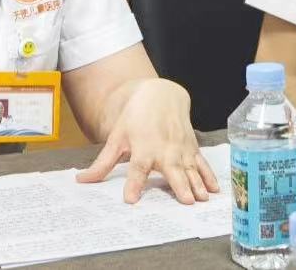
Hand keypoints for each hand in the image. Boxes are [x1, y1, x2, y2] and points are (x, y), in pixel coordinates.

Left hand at [75, 79, 219, 203]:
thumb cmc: (136, 118)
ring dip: (197, 184)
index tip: (131, 199)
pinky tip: (214, 189)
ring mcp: (180, 149)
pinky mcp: (192, 148)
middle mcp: (164, 150)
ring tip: (201, 199)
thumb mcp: (117, 137)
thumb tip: (82, 181)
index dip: (134, 183)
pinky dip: (208, 175)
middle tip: (186, 201)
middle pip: (172, 169)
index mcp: (143, 148)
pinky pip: (201, 164)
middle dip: (180, 185)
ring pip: (190, 169)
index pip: (137, 168)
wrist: (161, 95)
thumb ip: (103, 163)